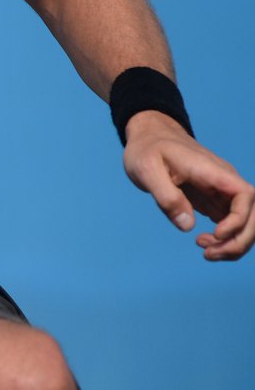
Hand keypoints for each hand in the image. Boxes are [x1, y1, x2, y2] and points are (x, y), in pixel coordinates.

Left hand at [123, 111, 254, 260]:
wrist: (148, 137)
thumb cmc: (147, 149)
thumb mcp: (146, 169)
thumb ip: (166, 196)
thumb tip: (187, 225)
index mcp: (213, 171)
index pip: (245, 195)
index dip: (239, 219)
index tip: (216, 233)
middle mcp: (224, 182)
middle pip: (252, 214)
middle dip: (238, 240)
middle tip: (207, 252)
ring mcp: (221, 192)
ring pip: (244, 223)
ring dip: (233, 243)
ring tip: (206, 251)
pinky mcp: (213, 201)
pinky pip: (230, 223)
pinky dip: (224, 239)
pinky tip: (204, 243)